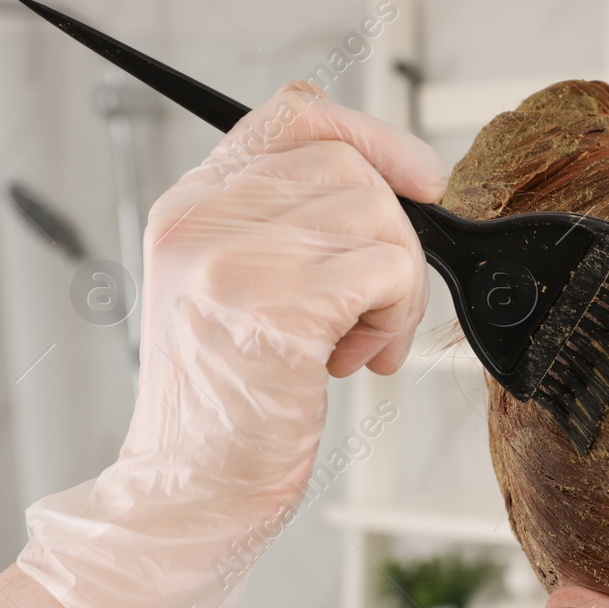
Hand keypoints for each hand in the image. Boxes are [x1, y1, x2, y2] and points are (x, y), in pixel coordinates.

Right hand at [17, 81, 445, 607]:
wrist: (189, 493)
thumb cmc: (228, 409)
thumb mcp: (239, 294)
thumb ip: (288, 231)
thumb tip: (387, 188)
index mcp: (192, 206)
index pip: (296, 114)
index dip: (373, 135)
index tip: (419, 181)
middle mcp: (203, 220)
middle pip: (354, 168)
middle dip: (395, 241)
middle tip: (377, 310)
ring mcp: (234, 259)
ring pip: (380, 217)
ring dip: (399, 288)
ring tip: (360, 343)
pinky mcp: (275, 307)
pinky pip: (388, 270)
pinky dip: (396, 317)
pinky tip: (359, 361)